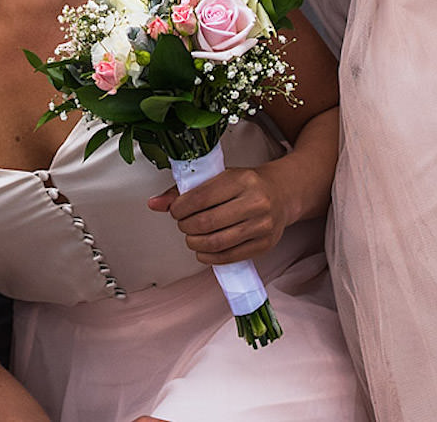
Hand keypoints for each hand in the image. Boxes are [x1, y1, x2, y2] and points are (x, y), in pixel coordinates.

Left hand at [147, 165, 285, 265]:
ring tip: (192, 237)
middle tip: (183, 224)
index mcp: (241, 180)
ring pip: (217, 243)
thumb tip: (154, 204)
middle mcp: (255, 202)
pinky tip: (203, 251)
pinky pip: (230, 257)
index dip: (179, 208)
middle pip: (206, 223)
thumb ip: (186, 190)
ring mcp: (262, 225)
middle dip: (186, 227)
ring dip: (195, 243)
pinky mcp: (265, 244)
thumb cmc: (246, 184)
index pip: (200, 198)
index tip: (175, 210)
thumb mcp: (219, 177)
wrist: (282, 193)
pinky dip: (209, 257)